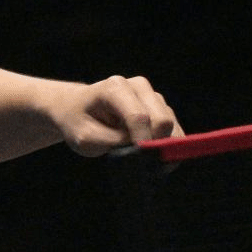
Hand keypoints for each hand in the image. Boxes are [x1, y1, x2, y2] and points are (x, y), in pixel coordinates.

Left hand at [52, 75, 182, 156]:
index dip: (143, 141)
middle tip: (143, 165)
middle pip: (162, 119)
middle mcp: (138, 86)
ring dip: (162, 146)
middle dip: (156, 145)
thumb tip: (140, 150)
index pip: (138, 117)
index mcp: (115, 88)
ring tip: (145, 162)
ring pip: (171, 126)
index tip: (139, 161)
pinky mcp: (161, 107)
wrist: (77, 109)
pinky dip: (167, 146)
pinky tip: (154, 157)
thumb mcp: (85, 137)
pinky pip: (174, 129)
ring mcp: (152, 96)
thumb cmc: (78, 122)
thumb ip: (112, 142)